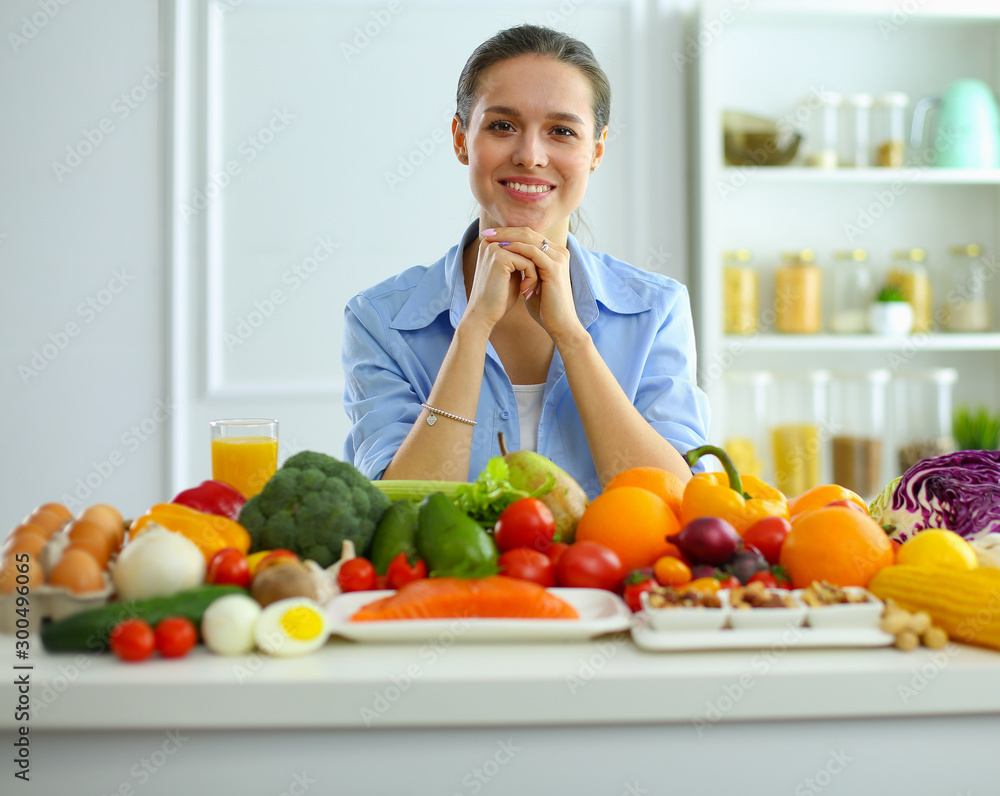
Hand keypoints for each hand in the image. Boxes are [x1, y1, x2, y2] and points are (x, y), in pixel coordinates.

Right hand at [464, 231, 530, 329]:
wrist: (483, 314)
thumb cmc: (499, 297)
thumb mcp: (511, 273)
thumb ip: (521, 259)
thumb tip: (540, 249)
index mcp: (491, 242)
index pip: (522, 242)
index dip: (532, 260)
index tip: (533, 279)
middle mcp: (490, 242)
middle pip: (527, 246)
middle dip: (536, 265)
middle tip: (535, 285)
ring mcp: (494, 248)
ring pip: (530, 254)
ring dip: (535, 273)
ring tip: (529, 289)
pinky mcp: (500, 258)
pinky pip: (528, 263)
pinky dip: (532, 278)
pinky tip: (524, 290)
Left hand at [481, 227, 583, 341]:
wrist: (559, 324)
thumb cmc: (544, 307)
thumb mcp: (532, 282)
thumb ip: (525, 268)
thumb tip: (507, 260)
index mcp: (554, 254)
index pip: (529, 235)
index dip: (508, 232)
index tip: (489, 234)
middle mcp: (559, 252)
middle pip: (528, 233)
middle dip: (505, 231)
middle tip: (486, 232)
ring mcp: (558, 259)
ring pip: (529, 239)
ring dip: (507, 237)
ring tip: (490, 239)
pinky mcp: (554, 268)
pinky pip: (532, 252)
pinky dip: (516, 249)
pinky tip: (501, 249)